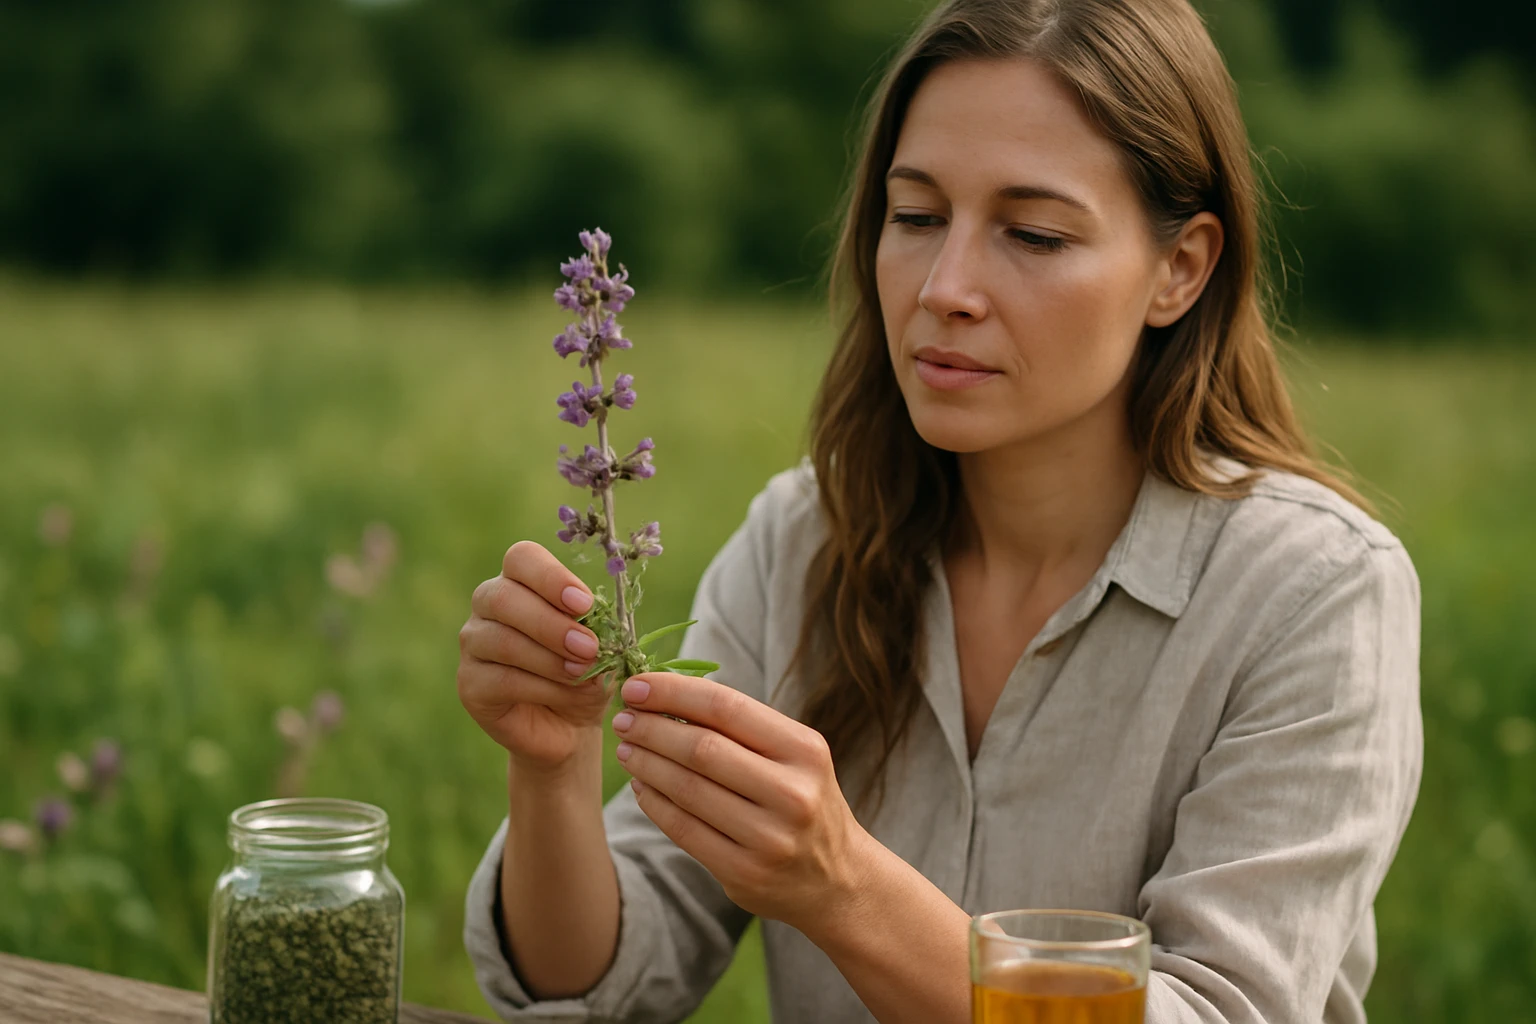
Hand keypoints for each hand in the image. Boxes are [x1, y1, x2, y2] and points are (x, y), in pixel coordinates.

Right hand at [457, 541, 610, 770]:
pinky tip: (566, 695)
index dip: (551, 577)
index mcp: (520, 581)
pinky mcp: (469, 684)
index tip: (584, 604)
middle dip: (551, 624)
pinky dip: (542, 687)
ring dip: (549, 659)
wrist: (570, 726)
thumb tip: (592, 624)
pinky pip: (501, 679)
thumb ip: (595, 628)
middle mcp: (488, 604)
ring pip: (502, 641)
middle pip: (504, 598)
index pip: (521, 558)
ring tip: (583, 673)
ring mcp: (473, 643)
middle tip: (588, 647)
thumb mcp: (601, 647)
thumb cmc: (585, 673)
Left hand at [611, 672, 876, 932]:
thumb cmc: (803, 800)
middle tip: (624, 719)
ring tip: (626, 748)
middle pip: (702, 749)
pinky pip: (683, 830)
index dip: (673, 693)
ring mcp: (769, 838)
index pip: (726, 708)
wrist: (837, 880)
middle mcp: (792, 793)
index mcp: (805, 750)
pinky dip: (654, 803)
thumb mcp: (794, 757)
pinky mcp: (744, 873)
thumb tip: (664, 695)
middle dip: (651, 729)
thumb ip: (742, 729)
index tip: (636, 686)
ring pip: (687, 789)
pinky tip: (641, 786)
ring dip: (646, 764)